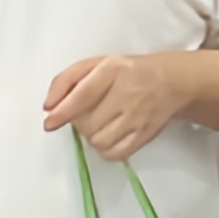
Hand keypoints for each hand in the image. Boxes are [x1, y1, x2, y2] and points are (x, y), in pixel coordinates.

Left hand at [39, 49, 184, 162]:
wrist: (169, 80)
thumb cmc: (126, 71)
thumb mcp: (95, 63)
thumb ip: (66, 80)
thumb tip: (49, 106)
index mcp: (113, 69)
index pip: (84, 95)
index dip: (63, 112)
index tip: (49, 123)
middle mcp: (128, 93)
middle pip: (88, 123)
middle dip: (79, 122)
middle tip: (84, 114)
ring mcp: (138, 116)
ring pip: (100, 141)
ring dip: (91, 136)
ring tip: (98, 122)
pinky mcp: (146, 134)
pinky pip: (115, 153)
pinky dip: (105, 148)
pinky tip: (108, 135)